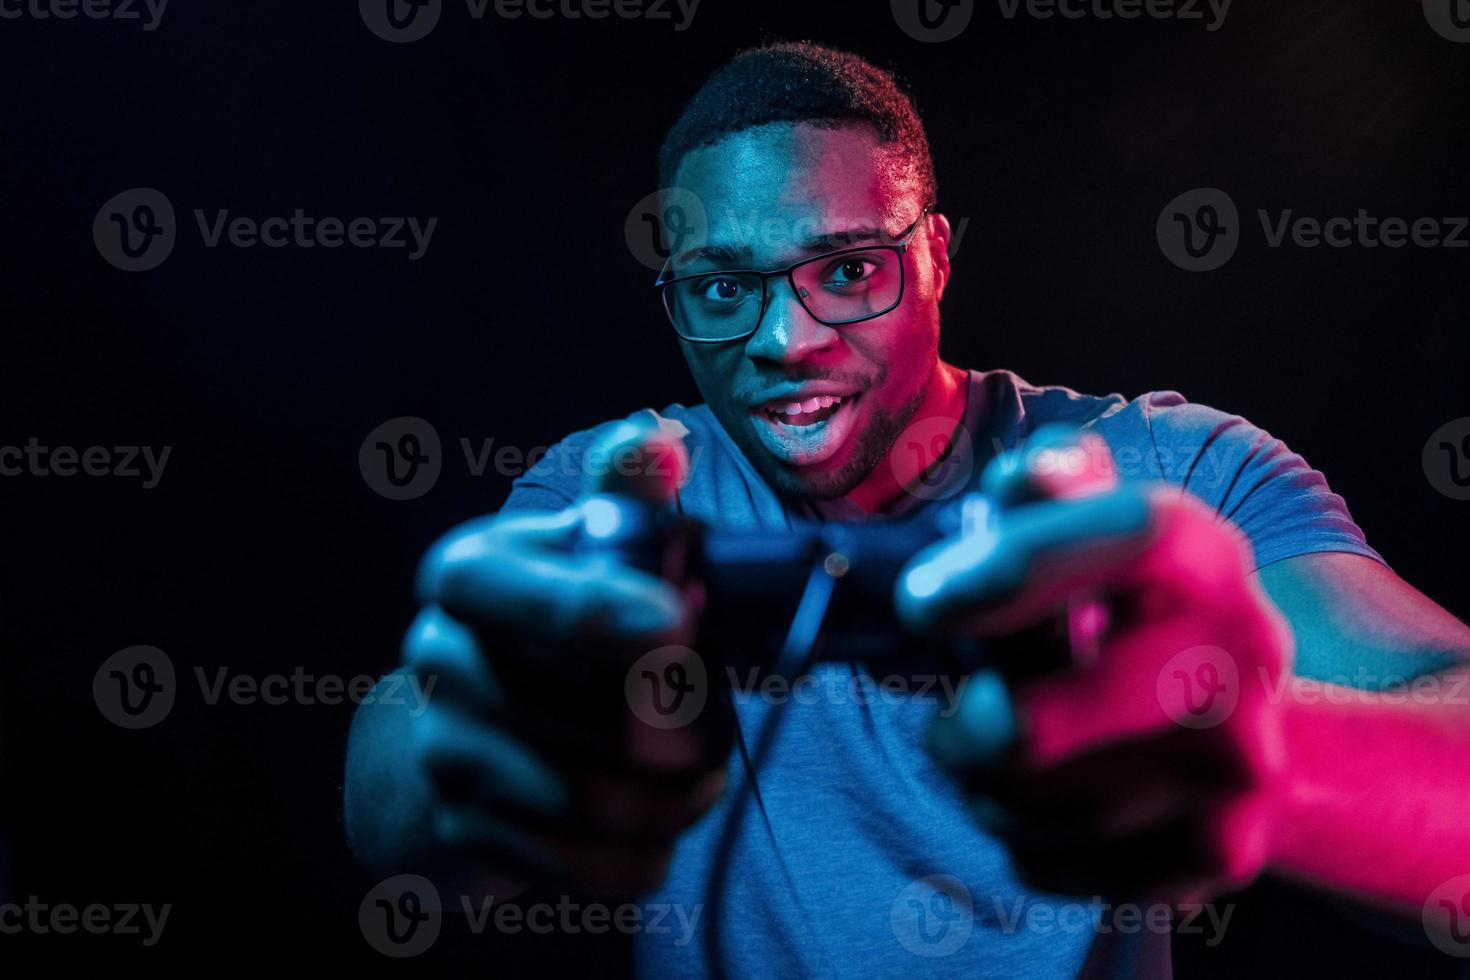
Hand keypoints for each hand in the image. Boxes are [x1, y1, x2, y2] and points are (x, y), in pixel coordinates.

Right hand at [403, 421, 729, 895]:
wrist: (452, 736)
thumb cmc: (543, 626)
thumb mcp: (577, 548)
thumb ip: (622, 495)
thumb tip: (662, 440)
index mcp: (465, 577)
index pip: (509, 589)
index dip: (591, 608)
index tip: (677, 624)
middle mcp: (437, 658)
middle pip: (569, 709)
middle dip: (672, 727)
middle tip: (718, 727)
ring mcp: (442, 751)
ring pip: (579, 797)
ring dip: (667, 799)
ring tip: (701, 777)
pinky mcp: (463, 835)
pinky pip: (573, 865)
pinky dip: (640, 856)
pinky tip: (665, 828)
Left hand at [896, 430, 1292, 902]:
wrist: (1240, 724)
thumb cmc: (1121, 610)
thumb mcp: (1089, 526)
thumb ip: (1044, 486)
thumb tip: (1022, 481)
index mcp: (1202, 556)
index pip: (1124, 538)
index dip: (1010, 567)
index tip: (919, 603)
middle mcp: (1240, 654)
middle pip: (1033, 729)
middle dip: (962, 730)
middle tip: (961, 714)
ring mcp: (1239, 762)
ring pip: (1027, 804)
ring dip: (985, 783)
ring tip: (1009, 752)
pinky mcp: (1221, 852)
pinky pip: (1048, 864)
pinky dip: (1025, 838)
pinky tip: (1051, 801)